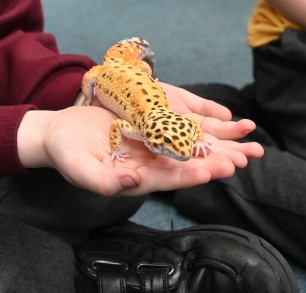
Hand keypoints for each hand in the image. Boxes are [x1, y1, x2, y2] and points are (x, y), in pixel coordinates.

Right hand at [18, 102, 262, 196]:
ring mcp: (150, 146)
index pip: (165, 180)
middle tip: (241, 160)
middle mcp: (148, 164)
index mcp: (134, 178)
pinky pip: (178, 127)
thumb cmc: (66, 154)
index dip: (188, 177)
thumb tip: (131, 184)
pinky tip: (222, 121)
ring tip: (244, 145)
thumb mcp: (79, 168)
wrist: (61, 133)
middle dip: (212, 163)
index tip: (210, 172)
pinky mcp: (150, 128)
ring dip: (215, 146)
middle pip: (184, 165)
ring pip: (187, 147)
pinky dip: (199, 125)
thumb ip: (102, 181)